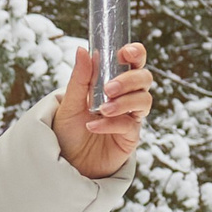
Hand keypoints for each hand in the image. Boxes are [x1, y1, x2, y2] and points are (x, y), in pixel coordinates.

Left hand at [53, 42, 152, 179]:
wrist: (66, 161)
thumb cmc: (68, 130)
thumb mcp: (69, 103)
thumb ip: (79, 78)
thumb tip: (83, 50)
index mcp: (113, 82)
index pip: (133, 62)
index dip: (135, 53)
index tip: (126, 52)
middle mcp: (126, 96)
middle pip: (144, 78)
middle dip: (129, 79)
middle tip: (109, 88)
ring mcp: (131, 116)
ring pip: (144, 100)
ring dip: (124, 102)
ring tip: (102, 110)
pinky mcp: (130, 137)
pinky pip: (130, 125)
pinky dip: (112, 124)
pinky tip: (93, 126)